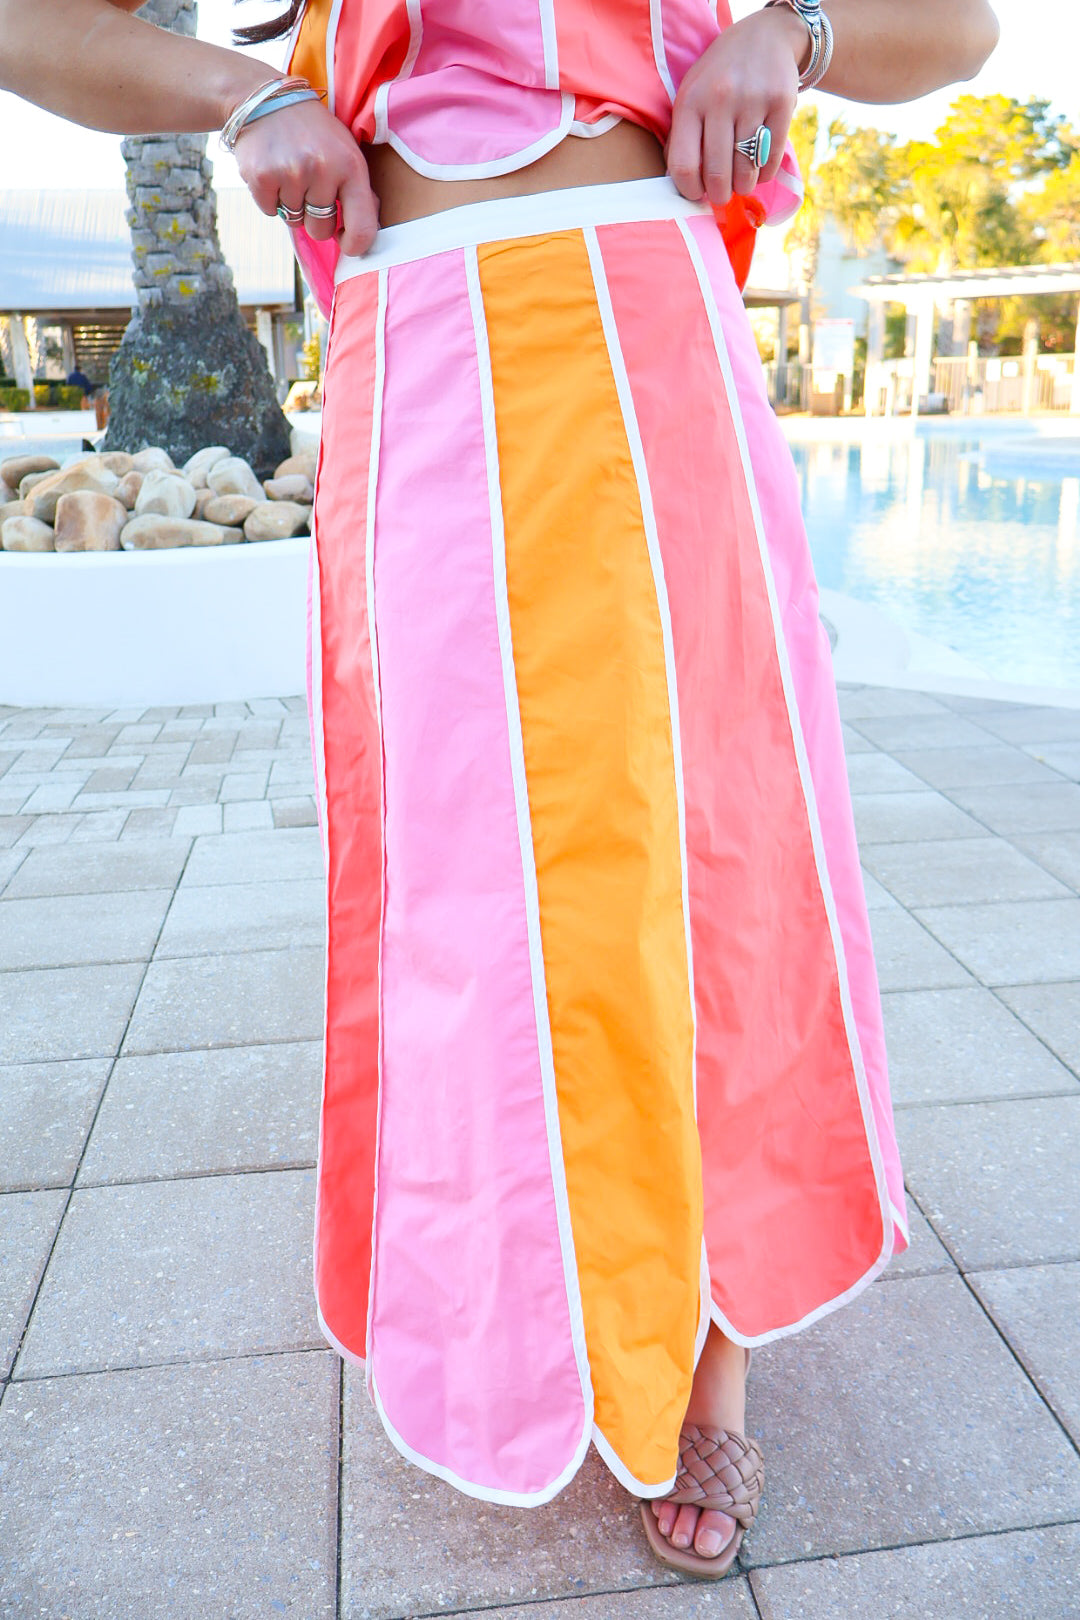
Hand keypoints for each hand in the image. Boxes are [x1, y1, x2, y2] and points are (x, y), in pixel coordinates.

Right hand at [233, 96, 378, 256]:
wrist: (264, 98)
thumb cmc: (313, 133)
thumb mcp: (345, 151)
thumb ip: (359, 190)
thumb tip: (367, 233)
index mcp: (351, 166)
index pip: (362, 230)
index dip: (354, 245)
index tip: (344, 239)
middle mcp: (323, 170)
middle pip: (321, 230)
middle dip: (314, 218)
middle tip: (308, 187)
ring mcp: (291, 174)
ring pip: (295, 221)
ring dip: (292, 205)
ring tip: (290, 172)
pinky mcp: (262, 177)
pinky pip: (270, 211)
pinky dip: (270, 198)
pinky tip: (272, 171)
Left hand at [666, 6, 808, 208]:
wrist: (765, 37)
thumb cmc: (719, 76)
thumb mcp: (691, 95)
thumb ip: (681, 136)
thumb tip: (679, 184)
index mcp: (690, 102)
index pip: (684, 165)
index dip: (690, 191)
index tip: (698, 194)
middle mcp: (720, 100)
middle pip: (717, 173)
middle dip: (719, 195)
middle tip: (722, 194)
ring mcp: (752, 100)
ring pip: (745, 169)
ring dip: (743, 186)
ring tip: (741, 182)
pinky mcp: (781, 103)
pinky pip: (771, 159)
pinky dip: (764, 173)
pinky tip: (759, 167)